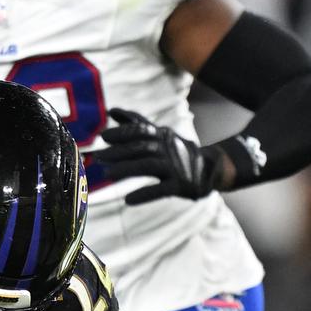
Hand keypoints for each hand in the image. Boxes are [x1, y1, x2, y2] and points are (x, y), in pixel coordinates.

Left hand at [96, 107, 232, 204]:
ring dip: (127, 169)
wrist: (211, 169)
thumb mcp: (159, 134)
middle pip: (141, 147)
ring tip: (108, 175)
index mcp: (161, 136)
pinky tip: (128, 200)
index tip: (103, 136)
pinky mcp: (180, 185)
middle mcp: (168, 149)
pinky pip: (161, 190)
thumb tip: (111, 110)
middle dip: (118, 151)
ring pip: (148, 166)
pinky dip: (144, 194)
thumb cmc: (177, 151)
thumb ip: (136, 123)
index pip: (140, 131)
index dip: (122, 132)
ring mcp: (175, 167)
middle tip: (99, 157)